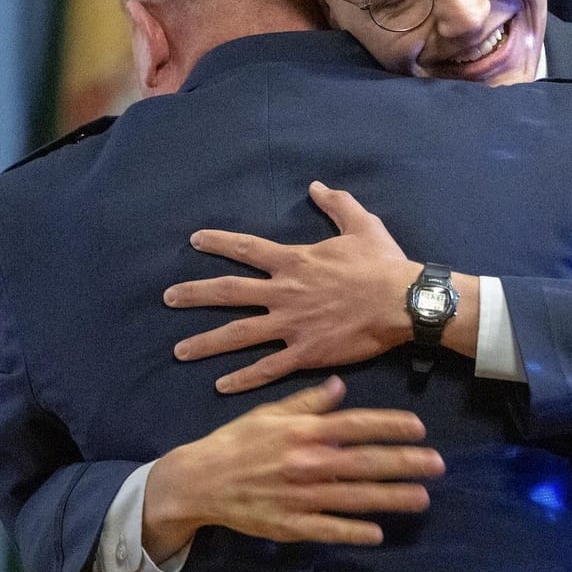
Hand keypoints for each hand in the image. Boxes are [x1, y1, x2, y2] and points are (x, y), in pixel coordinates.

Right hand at [141, 376, 441, 558]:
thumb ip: (306, 402)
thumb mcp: (269, 413)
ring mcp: (300, 496)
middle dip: (404, 462)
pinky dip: (353, 532)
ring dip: (391, 498)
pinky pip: (328, 529)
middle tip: (437, 464)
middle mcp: (307, 462)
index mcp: (303, 431)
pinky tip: (378, 533)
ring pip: (354, 498)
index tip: (419, 427)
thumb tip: (340, 386)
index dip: (389, 425)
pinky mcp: (291, 525)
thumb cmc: (237, 442)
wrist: (200, 480)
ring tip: (422, 497)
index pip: (355, 425)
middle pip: (364, 462)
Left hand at [166, 181, 420, 392]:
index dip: (218, 242)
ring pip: (238, 334)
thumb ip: (336, 204)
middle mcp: (284, 293)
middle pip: (229, 292)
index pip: (246, 249)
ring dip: (206, 343)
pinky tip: (220, 386)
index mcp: (294, 261)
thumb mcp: (361, 223)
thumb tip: (316, 185)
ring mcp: (292, 325)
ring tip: (179, 351)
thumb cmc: (383, 263)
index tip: (194, 240)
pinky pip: (267, 368)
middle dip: (195, 295)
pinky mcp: (306, 354)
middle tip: (168, 298)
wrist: (404, 302)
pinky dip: (243, 378)